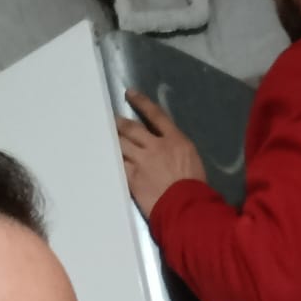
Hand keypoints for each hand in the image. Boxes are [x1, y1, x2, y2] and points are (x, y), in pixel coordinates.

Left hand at [116, 90, 207, 218]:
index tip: (130, 94)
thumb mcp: (192, 158)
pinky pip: (118, 164)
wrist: (185, 206)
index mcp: (175, 140)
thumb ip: (176, 148)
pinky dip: (113, 160)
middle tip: (111, 120)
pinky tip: (106, 157)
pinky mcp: (132, 178)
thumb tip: (166, 146)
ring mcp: (142, 162)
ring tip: (105, 137)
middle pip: (132, 129)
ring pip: (122, 145)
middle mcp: (156, 146)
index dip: (141, 103)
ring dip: (113, 140)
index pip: (156, 115)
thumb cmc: (194, 186)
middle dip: (120, 123)